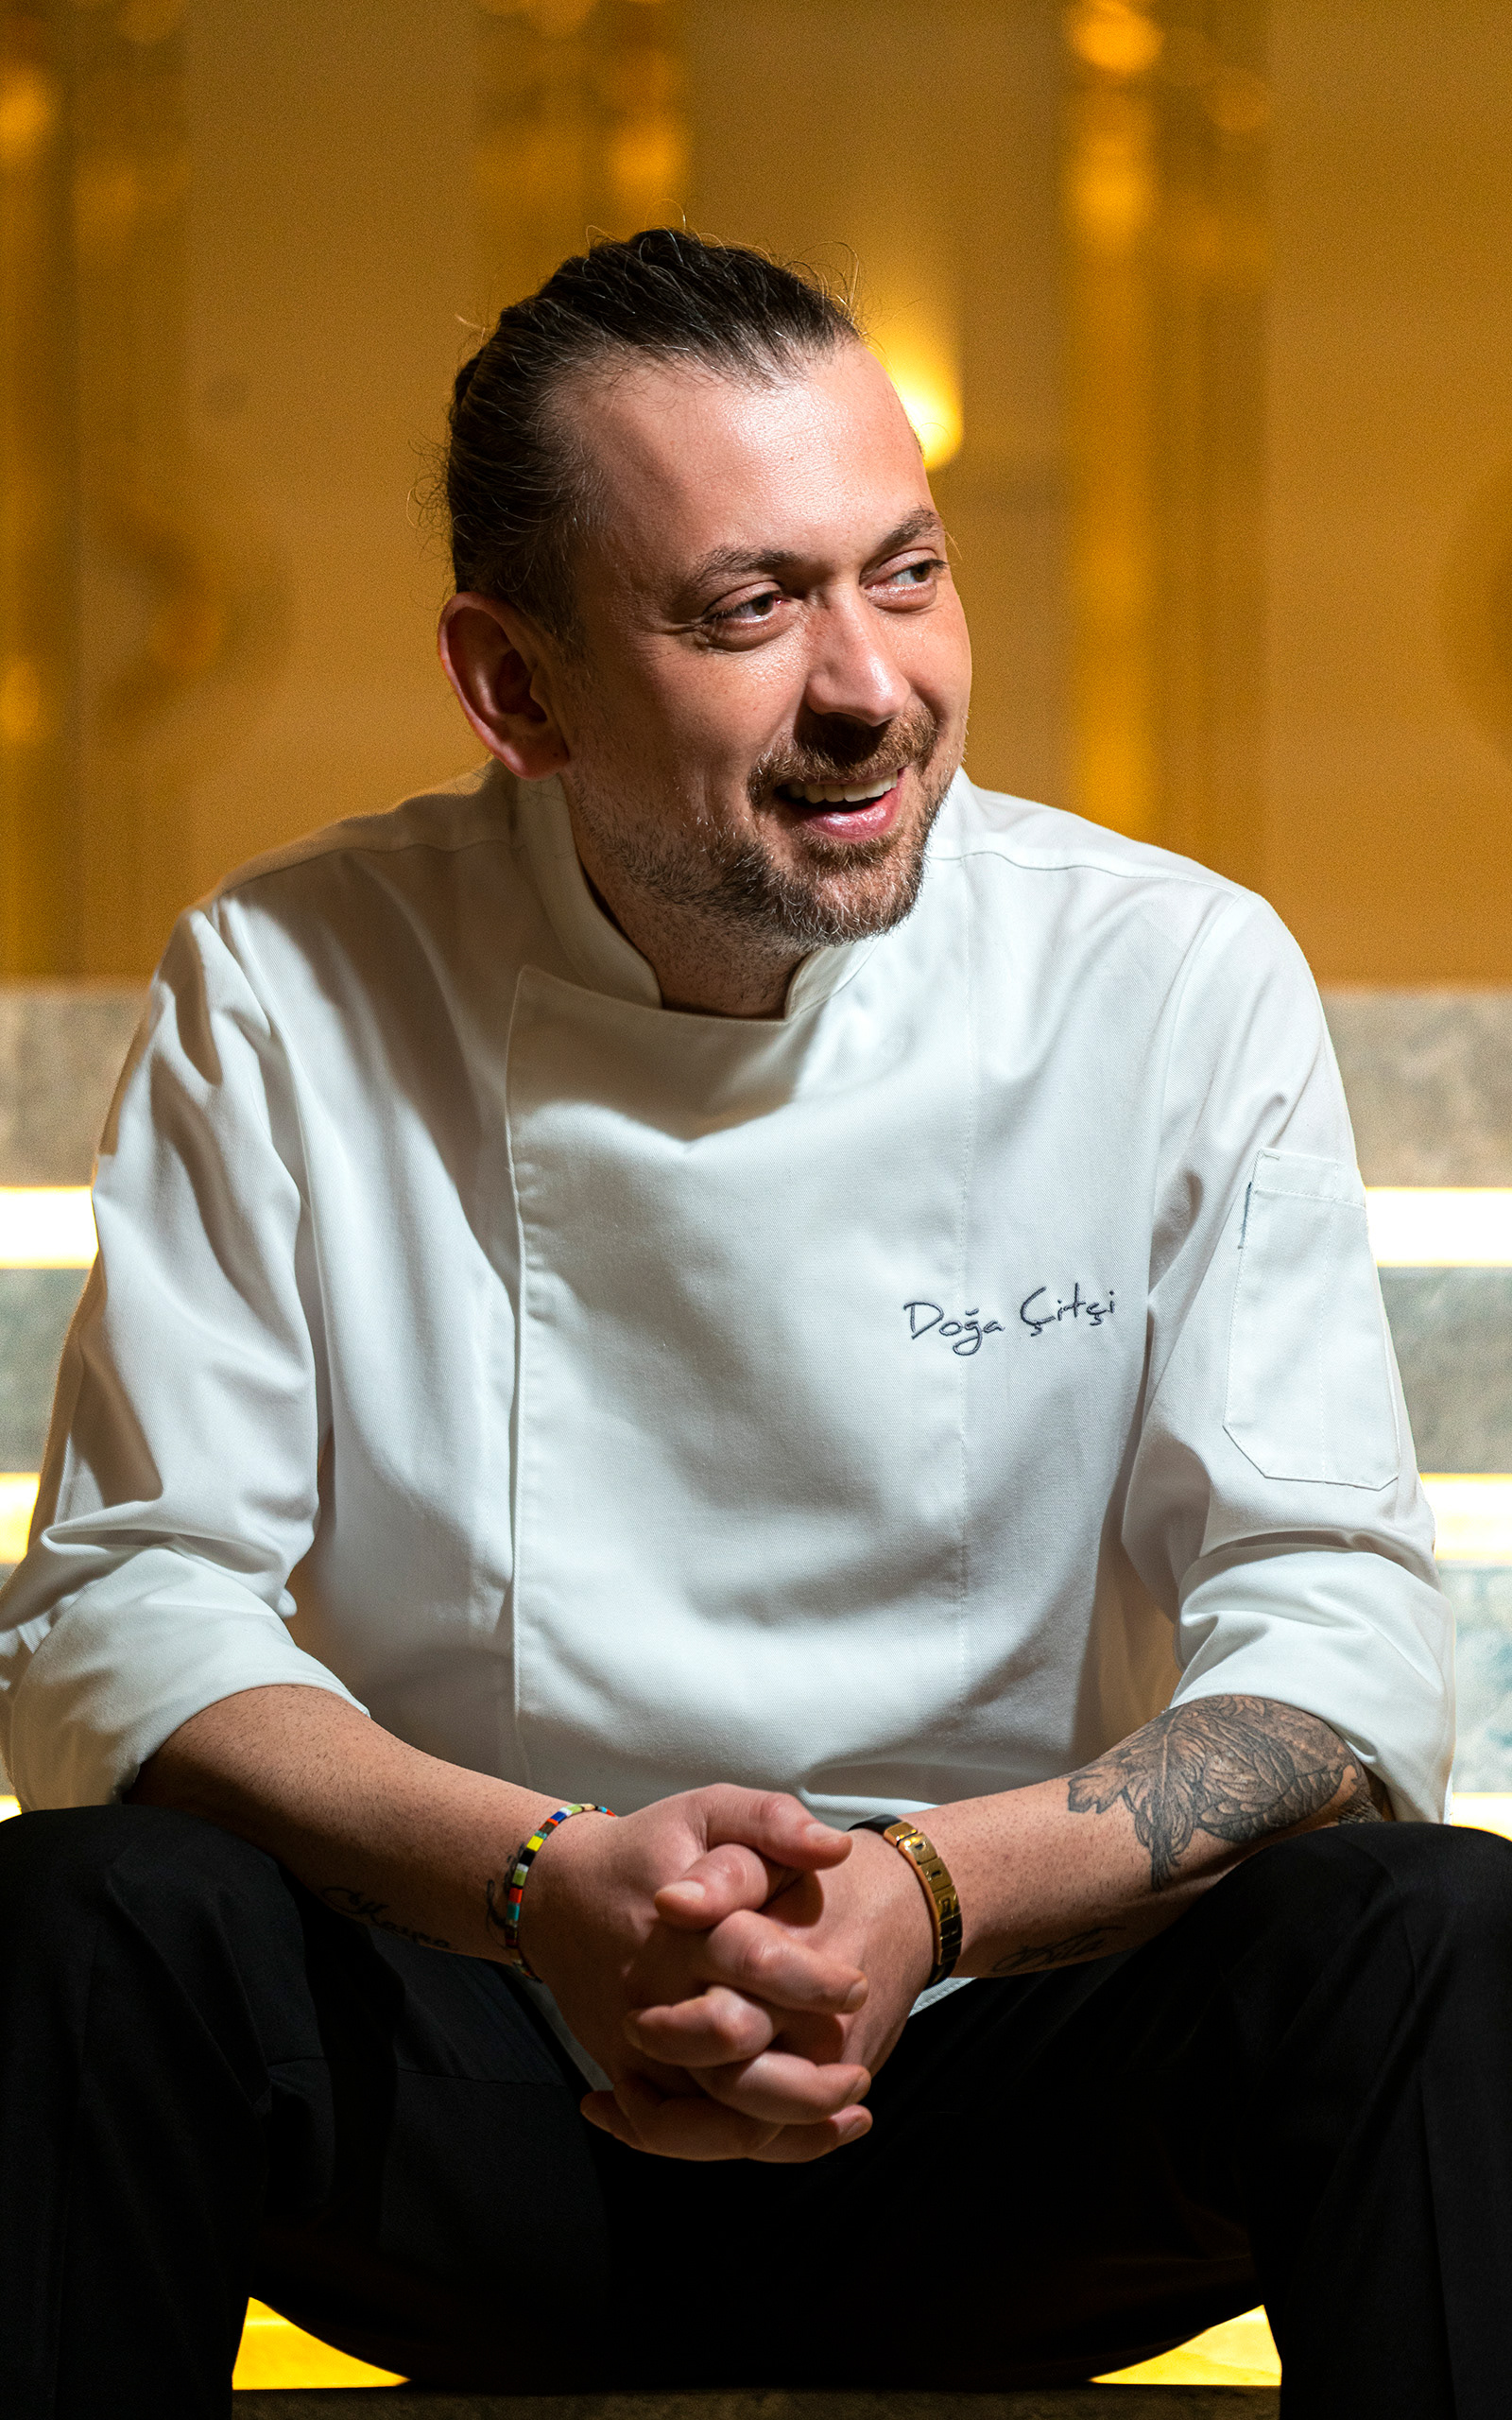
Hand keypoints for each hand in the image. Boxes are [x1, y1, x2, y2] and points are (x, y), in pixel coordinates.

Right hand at [520, 1785, 875, 2159]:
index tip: (857, 1988)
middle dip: (806, 2076)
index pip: (751, 1957)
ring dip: (780, 2128)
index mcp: (685, 1923)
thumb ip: (772, 1822)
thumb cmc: (650, 1850)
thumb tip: (836, 1847)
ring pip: (704, 2110)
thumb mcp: (709, 1810)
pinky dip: (721, 2144)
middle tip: (858, 2075)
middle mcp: (657, 1988)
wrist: (559, 1895)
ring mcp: (637, 2040)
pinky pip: (668, 2131)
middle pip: (730, 2048)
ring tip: (844, 2117)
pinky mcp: (624, 2071)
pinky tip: (780, 2138)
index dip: (812, 1981)